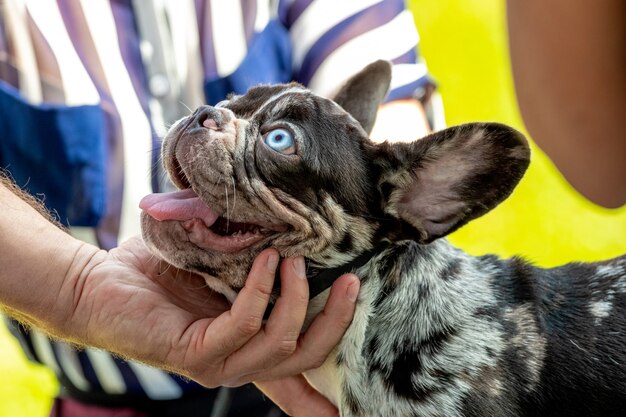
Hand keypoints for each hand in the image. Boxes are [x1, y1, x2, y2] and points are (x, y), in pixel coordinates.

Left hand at [65, 237, 358, 390]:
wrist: (97, 284)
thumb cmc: (161, 275)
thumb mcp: (221, 275)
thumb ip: (256, 275)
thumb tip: (295, 247)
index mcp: (248, 349)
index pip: (299, 379)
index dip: (329, 394)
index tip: (356, 398)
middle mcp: (238, 364)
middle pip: (306, 357)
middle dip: (337, 321)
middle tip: (353, 281)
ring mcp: (218, 364)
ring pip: (281, 343)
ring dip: (297, 297)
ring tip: (295, 258)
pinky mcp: (195, 353)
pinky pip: (244, 323)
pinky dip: (260, 289)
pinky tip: (265, 259)